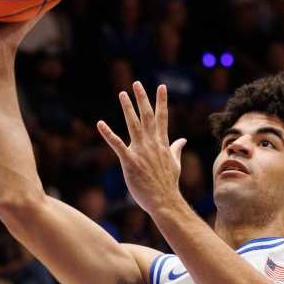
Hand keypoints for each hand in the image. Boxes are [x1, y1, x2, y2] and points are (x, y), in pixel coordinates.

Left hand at [96, 83, 186, 218]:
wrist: (164, 200)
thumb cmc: (168, 184)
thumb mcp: (175, 164)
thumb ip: (176, 149)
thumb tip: (183, 140)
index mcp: (162, 143)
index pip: (162, 117)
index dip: (161, 101)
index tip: (161, 87)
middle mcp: (152, 144)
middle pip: (147, 116)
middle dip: (142, 99)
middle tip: (137, 83)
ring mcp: (141, 152)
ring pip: (133, 125)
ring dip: (127, 109)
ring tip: (122, 94)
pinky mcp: (130, 161)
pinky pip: (117, 144)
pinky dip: (108, 133)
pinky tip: (100, 123)